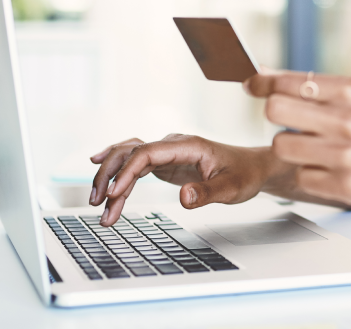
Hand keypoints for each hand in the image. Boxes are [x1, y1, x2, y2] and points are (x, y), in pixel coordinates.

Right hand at [89, 134, 273, 225]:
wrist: (253, 167)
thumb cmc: (244, 174)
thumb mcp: (232, 188)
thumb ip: (207, 193)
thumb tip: (184, 198)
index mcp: (188, 146)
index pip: (147, 152)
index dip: (127, 172)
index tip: (113, 194)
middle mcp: (173, 145)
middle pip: (131, 152)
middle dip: (110, 175)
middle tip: (97, 203)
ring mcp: (167, 153)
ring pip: (129, 158)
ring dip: (110, 178)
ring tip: (98, 205)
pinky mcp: (165, 163)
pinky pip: (136, 167)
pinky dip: (120, 178)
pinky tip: (103, 182)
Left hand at [244, 71, 350, 208]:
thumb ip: (314, 86)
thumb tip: (264, 75)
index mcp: (349, 91)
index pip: (287, 81)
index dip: (261, 84)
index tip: (251, 86)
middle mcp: (346, 120)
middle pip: (274, 111)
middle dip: (274, 117)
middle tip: (289, 123)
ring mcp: (345, 155)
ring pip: (281, 147)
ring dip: (290, 150)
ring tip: (312, 149)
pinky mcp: (344, 186)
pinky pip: (300, 177)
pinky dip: (309, 175)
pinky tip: (330, 170)